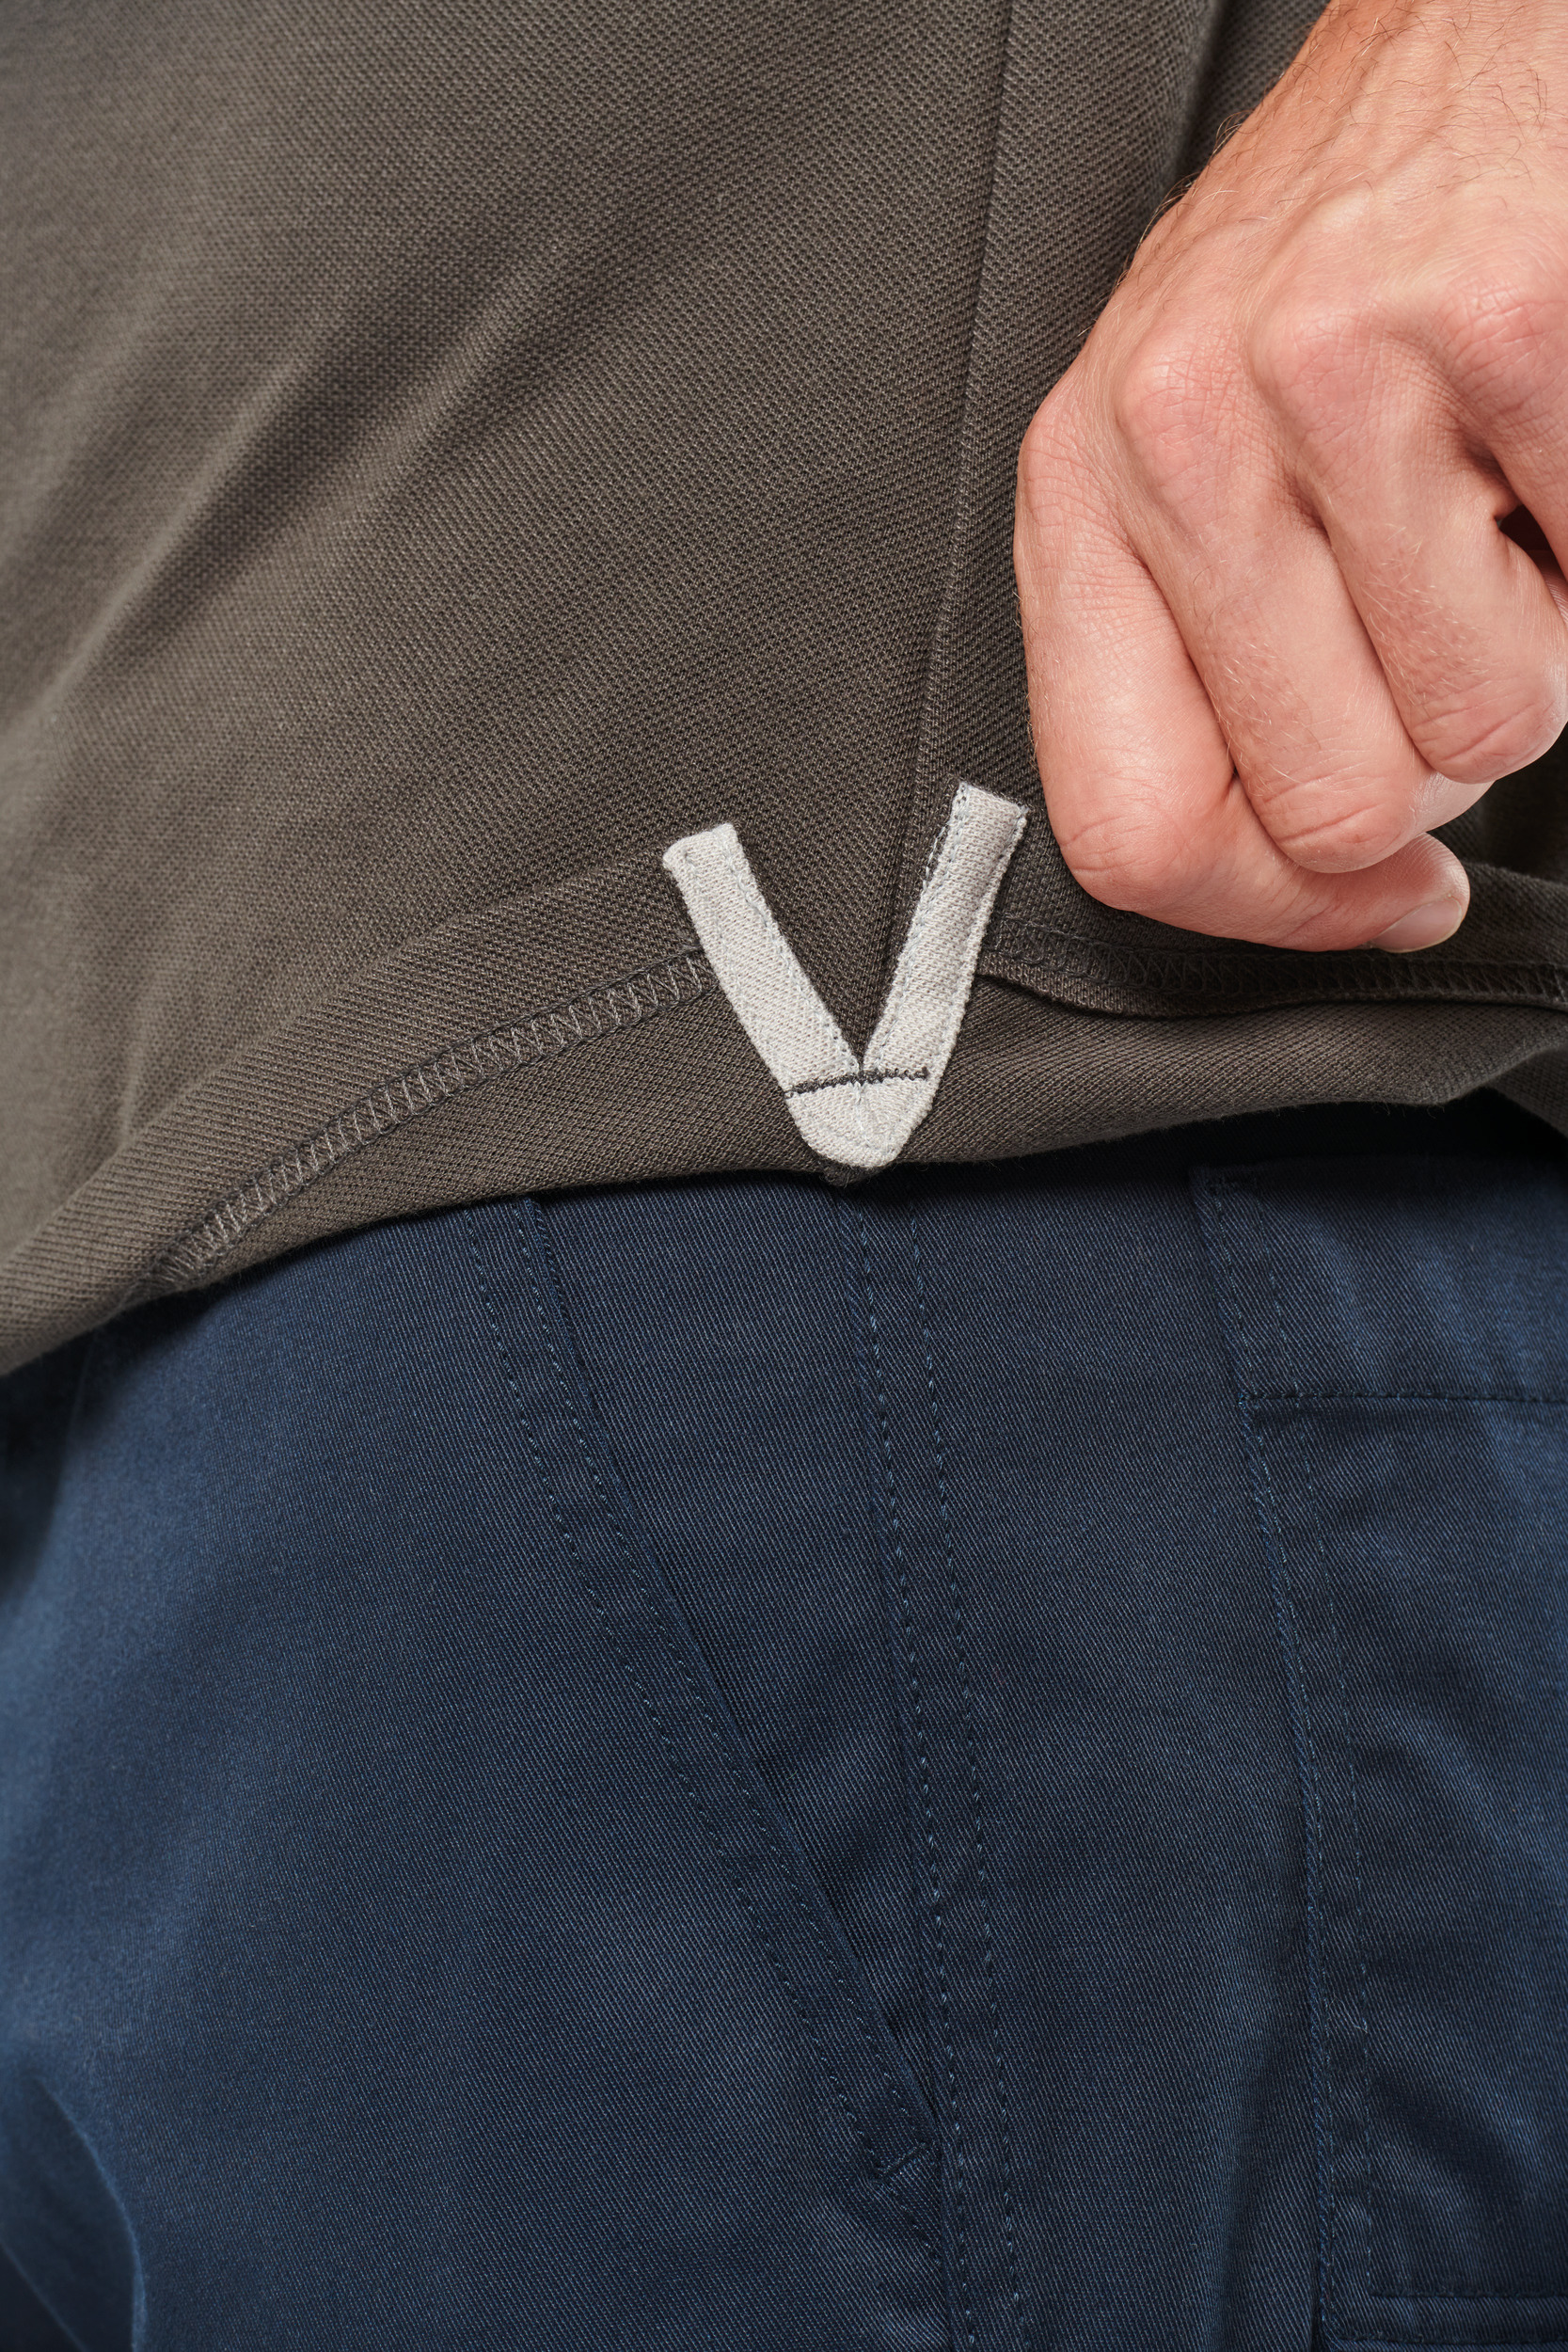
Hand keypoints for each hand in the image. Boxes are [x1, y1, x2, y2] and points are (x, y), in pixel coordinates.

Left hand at [1013, 0, 1567, 951]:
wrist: (1478, 35)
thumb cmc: (1338, 275)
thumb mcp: (1198, 470)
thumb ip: (1211, 675)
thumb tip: (1356, 889)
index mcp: (1080, 499)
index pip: (1130, 828)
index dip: (1277, 911)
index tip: (1386, 894)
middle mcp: (1174, 432)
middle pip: (1333, 802)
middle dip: (1439, 759)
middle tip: (1456, 623)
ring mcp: (1332, 367)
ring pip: (1489, 718)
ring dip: (1537, 644)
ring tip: (1500, 503)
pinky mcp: (1504, 314)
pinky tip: (1549, 432)